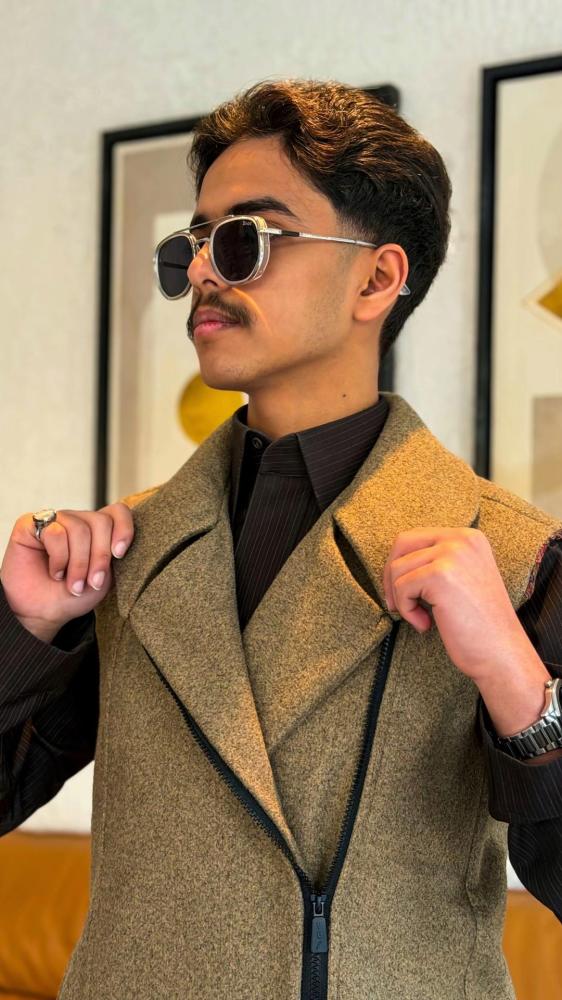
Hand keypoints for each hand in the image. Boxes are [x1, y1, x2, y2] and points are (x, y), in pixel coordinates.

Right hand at [0, 504, 133, 641]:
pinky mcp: (30, 525)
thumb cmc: (72, 596)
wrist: (41, 613)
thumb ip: (112, 557)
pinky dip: (59, 558)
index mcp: (97, 530)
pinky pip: (55, 532)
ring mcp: (54, 521)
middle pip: (101, 521)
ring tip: (74, 585)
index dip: (124, 529)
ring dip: (79, 563)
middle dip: (99, 555)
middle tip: (92, 582)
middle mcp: (76, 521)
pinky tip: (54, 572)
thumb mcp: (102, 580)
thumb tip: (116, 543)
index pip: (118, 511)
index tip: (119, 554)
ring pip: (79, 528)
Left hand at [382, 527, 537, 682]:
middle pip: (403, 544)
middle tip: (398, 604)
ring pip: (397, 568)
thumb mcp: (464, 578)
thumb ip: (439, 561)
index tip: (403, 593)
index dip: (402, 564)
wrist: (502, 653)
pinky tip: (426, 624)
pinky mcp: (440, 575)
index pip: (416, 537)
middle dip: (392, 576)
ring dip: (401, 599)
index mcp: (469, 537)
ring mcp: (452, 554)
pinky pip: (401, 588)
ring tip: (423, 618)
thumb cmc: (480, 624)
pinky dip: (407, 611)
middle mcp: (462, 539)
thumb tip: (397, 559)